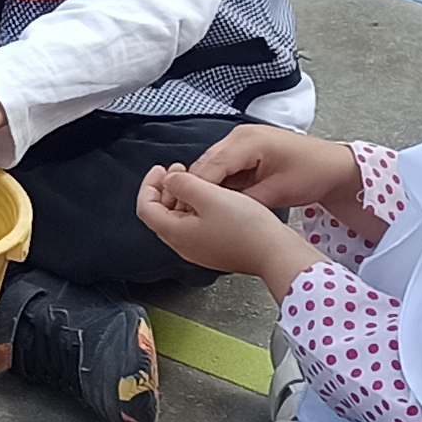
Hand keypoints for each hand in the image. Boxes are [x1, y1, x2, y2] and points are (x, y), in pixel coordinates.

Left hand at [138, 164, 316, 292]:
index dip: (149, 184)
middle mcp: (183, 246)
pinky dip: (194, 209)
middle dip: (164, 189)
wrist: (275, 253)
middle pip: (159, 214)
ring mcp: (199, 251)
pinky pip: (194, 227)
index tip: (161, 168)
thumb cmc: (246, 227)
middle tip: (177, 170)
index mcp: (175, 233)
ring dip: (180, 198)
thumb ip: (182, 184)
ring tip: (195, 180)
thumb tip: (168, 180)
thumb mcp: (209, 195)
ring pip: (177, 220)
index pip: (145, 207)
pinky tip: (210, 198)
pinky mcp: (214, 251)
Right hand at [192, 124, 368, 230]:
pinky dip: (218, 183)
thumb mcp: (277, 193)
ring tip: (199, 210)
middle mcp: (240, 135)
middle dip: (195, 189)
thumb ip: (244, 202)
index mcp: (247, 141)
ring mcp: (241, 140)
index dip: (194, 191)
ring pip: (211, 166)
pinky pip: (223, 166)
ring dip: (206, 187)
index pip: (209, 167)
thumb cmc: (313, 173)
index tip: (186, 214)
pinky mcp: (244, 149)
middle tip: (187, 215)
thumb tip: (217, 212)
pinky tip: (216, 199)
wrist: (334, 165)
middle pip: (205, 165)